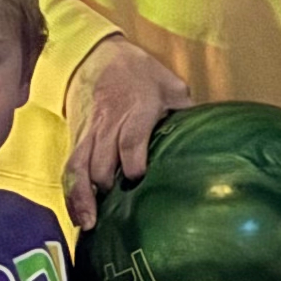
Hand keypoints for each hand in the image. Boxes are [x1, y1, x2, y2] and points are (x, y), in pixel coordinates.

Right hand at [64, 37, 191, 228]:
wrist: (95, 56)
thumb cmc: (139, 72)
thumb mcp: (169, 84)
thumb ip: (185, 110)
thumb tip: (211, 134)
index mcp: (136, 110)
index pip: (130, 139)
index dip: (133, 161)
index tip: (138, 178)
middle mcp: (108, 125)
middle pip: (102, 162)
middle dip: (109, 187)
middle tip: (121, 213)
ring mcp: (88, 135)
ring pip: (79, 168)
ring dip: (83, 197)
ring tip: (90, 224)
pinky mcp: (75, 141)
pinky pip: (69, 169)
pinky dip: (71, 194)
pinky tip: (78, 217)